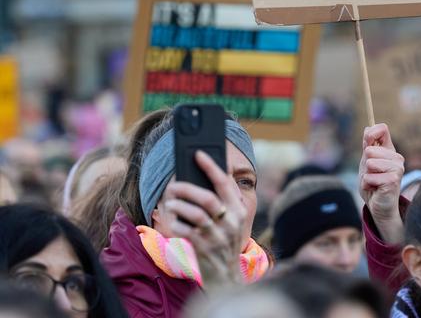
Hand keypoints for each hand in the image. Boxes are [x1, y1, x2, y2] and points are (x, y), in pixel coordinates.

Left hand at [164, 151, 246, 287]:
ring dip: (179, 206)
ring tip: (170, 203)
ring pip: (195, 213)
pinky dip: (176, 224)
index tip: (198, 154)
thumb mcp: (233, 220)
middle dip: (187, 188)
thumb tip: (209, 173)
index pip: (225, 182)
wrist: (225, 276)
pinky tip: (172, 221)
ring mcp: (218, 236)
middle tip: (173, 185)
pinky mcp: (204, 248)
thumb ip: (225, 200)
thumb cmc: (225, 240)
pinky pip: (185, 231)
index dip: (211, 166)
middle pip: (207, 198)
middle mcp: (231, 221)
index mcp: (240, 210)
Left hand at [359, 123, 404, 243]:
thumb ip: (367, 147)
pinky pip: (370, 177)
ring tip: (373, 182)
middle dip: (365, 164)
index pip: (382, 129)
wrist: (378, 206)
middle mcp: (396, 157)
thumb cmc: (373, 184)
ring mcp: (397, 168)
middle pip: (370, 149)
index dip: (371, 133)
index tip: (366, 143)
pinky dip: (367, 184)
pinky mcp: (394, 180)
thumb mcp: (366, 163)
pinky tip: (375, 189)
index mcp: (389, 150)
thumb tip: (367, 128)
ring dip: (366, 176)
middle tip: (371, 175)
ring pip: (370, 163)